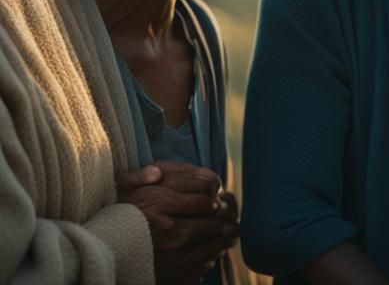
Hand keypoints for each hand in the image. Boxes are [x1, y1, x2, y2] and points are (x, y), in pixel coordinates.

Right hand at [118, 163, 237, 284]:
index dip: (215, 193)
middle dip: (226, 214)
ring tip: (229, 230)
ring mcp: (174, 257)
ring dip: (225, 236)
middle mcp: (171, 230)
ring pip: (215, 244)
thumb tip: (156, 173)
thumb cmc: (115, 220)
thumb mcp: (121, 189)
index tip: (214, 195)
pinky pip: (204, 266)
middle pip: (216, 220)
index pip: (206, 194)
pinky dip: (210, 258)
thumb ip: (139, 175)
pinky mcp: (174, 277)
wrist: (101, 259)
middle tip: (228, 212)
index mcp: (161, 204)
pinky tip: (210, 251)